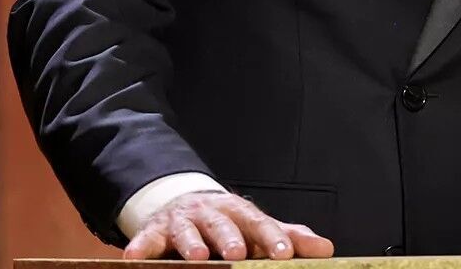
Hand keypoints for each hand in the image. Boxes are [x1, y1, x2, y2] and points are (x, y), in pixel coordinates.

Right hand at [122, 191, 335, 260]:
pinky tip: (135, 258)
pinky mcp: (156, 230)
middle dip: (230, 238)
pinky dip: (141, 247)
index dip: (271, 237)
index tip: (283, 253)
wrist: (186, 203)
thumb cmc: (229, 223)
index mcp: (241, 213)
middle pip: (223, 224)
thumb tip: (326, 249)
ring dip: (191, 243)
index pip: (259, 224)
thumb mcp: (257, 228)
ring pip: (187, 230)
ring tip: (197, 257)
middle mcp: (212, 213)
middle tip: (238, 253)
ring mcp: (184, 221)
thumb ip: (288, 237)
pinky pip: (147, 239)